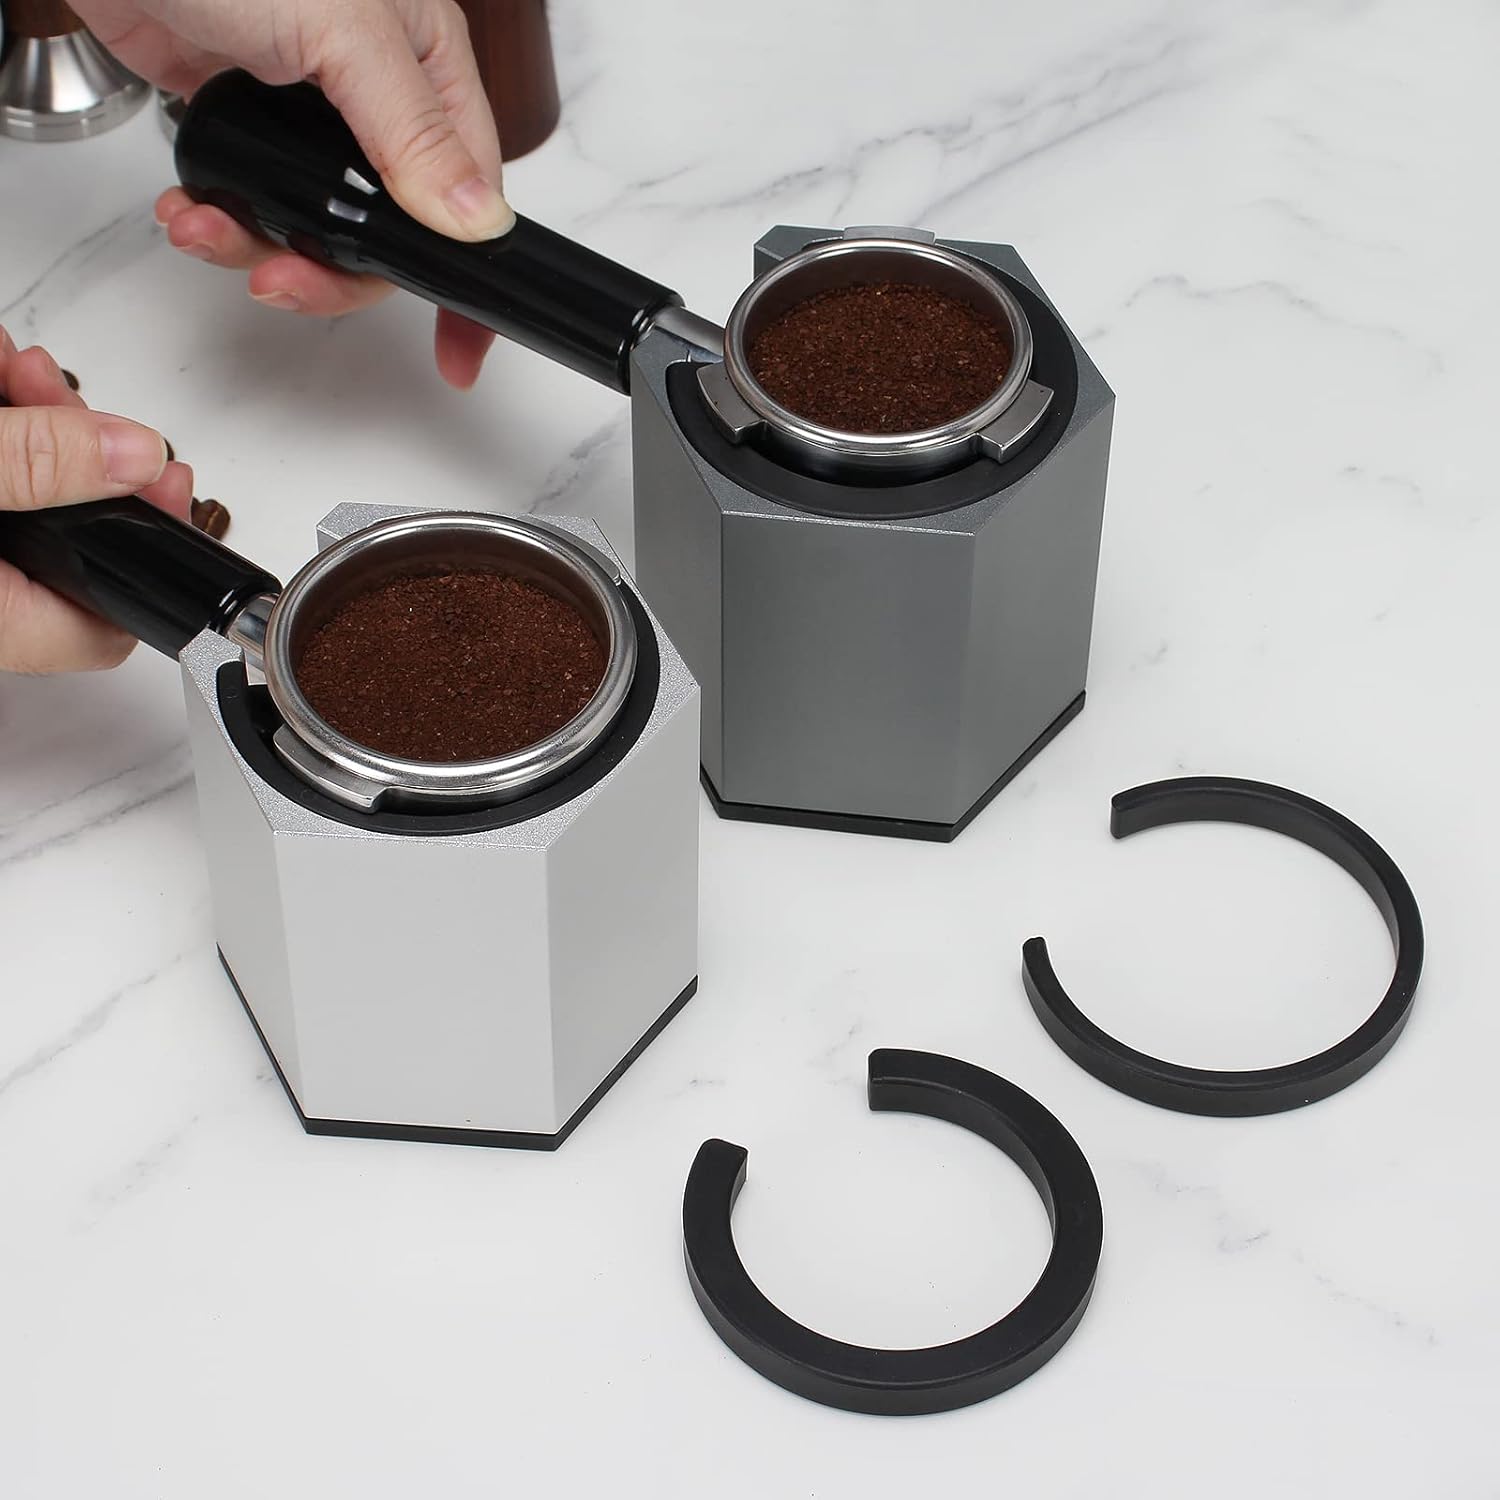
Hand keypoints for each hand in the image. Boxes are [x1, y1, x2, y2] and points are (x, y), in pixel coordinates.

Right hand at [0, 327, 193, 673]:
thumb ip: (37, 465)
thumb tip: (133, 454)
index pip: (108, 630)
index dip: (156, 557)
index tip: (162, 481)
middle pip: (76, 546)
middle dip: (82, 451)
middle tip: (66, 394)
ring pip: (28, 496)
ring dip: (33, 423)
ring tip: (18, 365)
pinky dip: (2, 425)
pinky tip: (1, 372)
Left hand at [73, 0, 509, 389]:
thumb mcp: (341, 32)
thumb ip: (414, 131)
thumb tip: (478, 221)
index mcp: (427, 61)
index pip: (470, 194)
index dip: (462, 277)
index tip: (459, 349)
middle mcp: (377, 94)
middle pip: (384, 231)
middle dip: (329, 270)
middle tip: (281, 281)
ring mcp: (307, 112)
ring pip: (314, 227)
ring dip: (258, 246)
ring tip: (207, 230)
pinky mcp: (243, 118)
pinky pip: (253, 202)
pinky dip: (222, 220)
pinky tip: (192, 208)